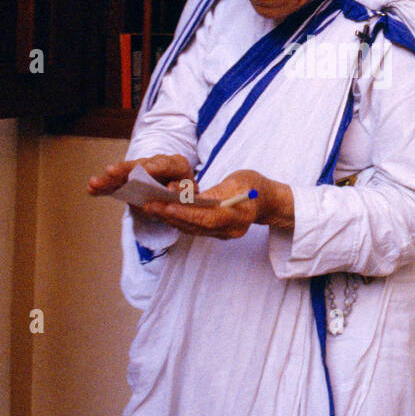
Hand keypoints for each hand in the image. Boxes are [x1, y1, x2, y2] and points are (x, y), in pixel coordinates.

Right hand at [86, 154, 195, 196]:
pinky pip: (117, 183)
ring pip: (124, 173)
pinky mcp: (130, 179)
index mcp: (175, 164)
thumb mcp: (191, 193)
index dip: (154, 167)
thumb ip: (184, 191)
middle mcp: (155, 163)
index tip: (144, 170)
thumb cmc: (186, 191)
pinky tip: (91, 190)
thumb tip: (170, 190)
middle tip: (110, 171)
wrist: (180, 190)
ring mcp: (141, 169)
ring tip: (94, 183)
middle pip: (138, 166)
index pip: (164, 164)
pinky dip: (105, 187)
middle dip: (123, 170)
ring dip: (108, 179)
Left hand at [135, 169, 293, 238]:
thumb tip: (189, 196)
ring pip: (192, 229)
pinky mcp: (215, 233)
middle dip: (171, 216)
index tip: (166, 205)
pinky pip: (194, 228)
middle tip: (148, 205)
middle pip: (196, 226)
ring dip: (169, 219)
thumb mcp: (237, 181)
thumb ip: (216, 191)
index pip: (209, 218)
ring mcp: (223, 234)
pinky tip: (161, 211)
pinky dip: (177, 220)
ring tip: (149, 206)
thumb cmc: (251, 185)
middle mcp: (230, 230)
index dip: (187, 213)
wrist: (266, 200)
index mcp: (239, 216)